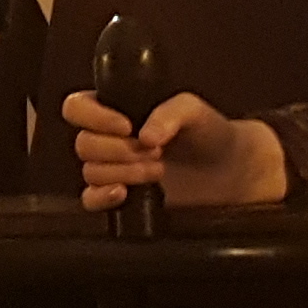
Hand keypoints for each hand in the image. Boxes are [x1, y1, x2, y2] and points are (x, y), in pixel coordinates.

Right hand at [60, 89, 284, 211]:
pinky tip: (126, 193)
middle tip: (155, 152)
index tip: (126, 126)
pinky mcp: (120, 196)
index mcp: (117, 108)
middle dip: (120, 150)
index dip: (94, 117)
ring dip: (123, 172)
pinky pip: (90, 200)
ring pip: (90, 171)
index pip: (77, 107)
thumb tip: (145, 135)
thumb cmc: (210, 133)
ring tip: (157, 170)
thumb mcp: (195, 110)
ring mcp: (113, 168)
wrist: (230, 171)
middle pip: (83, 144)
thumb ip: (171, 112)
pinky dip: (103, 197)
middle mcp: (109, 138)